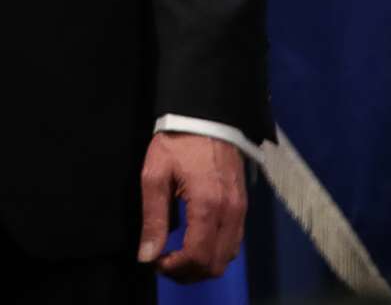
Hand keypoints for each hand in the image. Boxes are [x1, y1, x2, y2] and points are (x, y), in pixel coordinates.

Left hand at [139, 131, 247, 279]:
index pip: (198, 256)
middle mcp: (231, 213)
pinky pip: (233, 242)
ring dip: (202, 265)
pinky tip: (193, 244)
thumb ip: (153, 218)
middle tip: (164, 262)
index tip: (156, 262)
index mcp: (208, 205)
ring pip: (227, 256)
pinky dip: (214, 252)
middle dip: (188, 272)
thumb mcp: (155, 175)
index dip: (176, 268)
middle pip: (215, 264)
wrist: (206, 118)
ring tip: (176, 256)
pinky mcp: (243, 207)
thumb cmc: (177, 143)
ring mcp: (241, 211)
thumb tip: (147, 255)